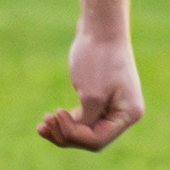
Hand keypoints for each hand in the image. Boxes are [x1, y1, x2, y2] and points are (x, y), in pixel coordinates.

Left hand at [38, 33, 143, 151]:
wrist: (99, 28)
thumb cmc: (98, 59)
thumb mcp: (91, 95)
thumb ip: (85, 121)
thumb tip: (76, 137)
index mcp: (128, 114)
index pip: (97, 140)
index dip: (73, 134)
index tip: (56, 114)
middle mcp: (123, 114)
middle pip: (90, 138)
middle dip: (64, 133)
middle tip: (43, 123)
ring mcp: (111, 106)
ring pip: (83, 130)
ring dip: (61, 129)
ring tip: (41, 125)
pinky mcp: (98, 98)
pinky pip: (81, 118)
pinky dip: (64, 120)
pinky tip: (46, 120)